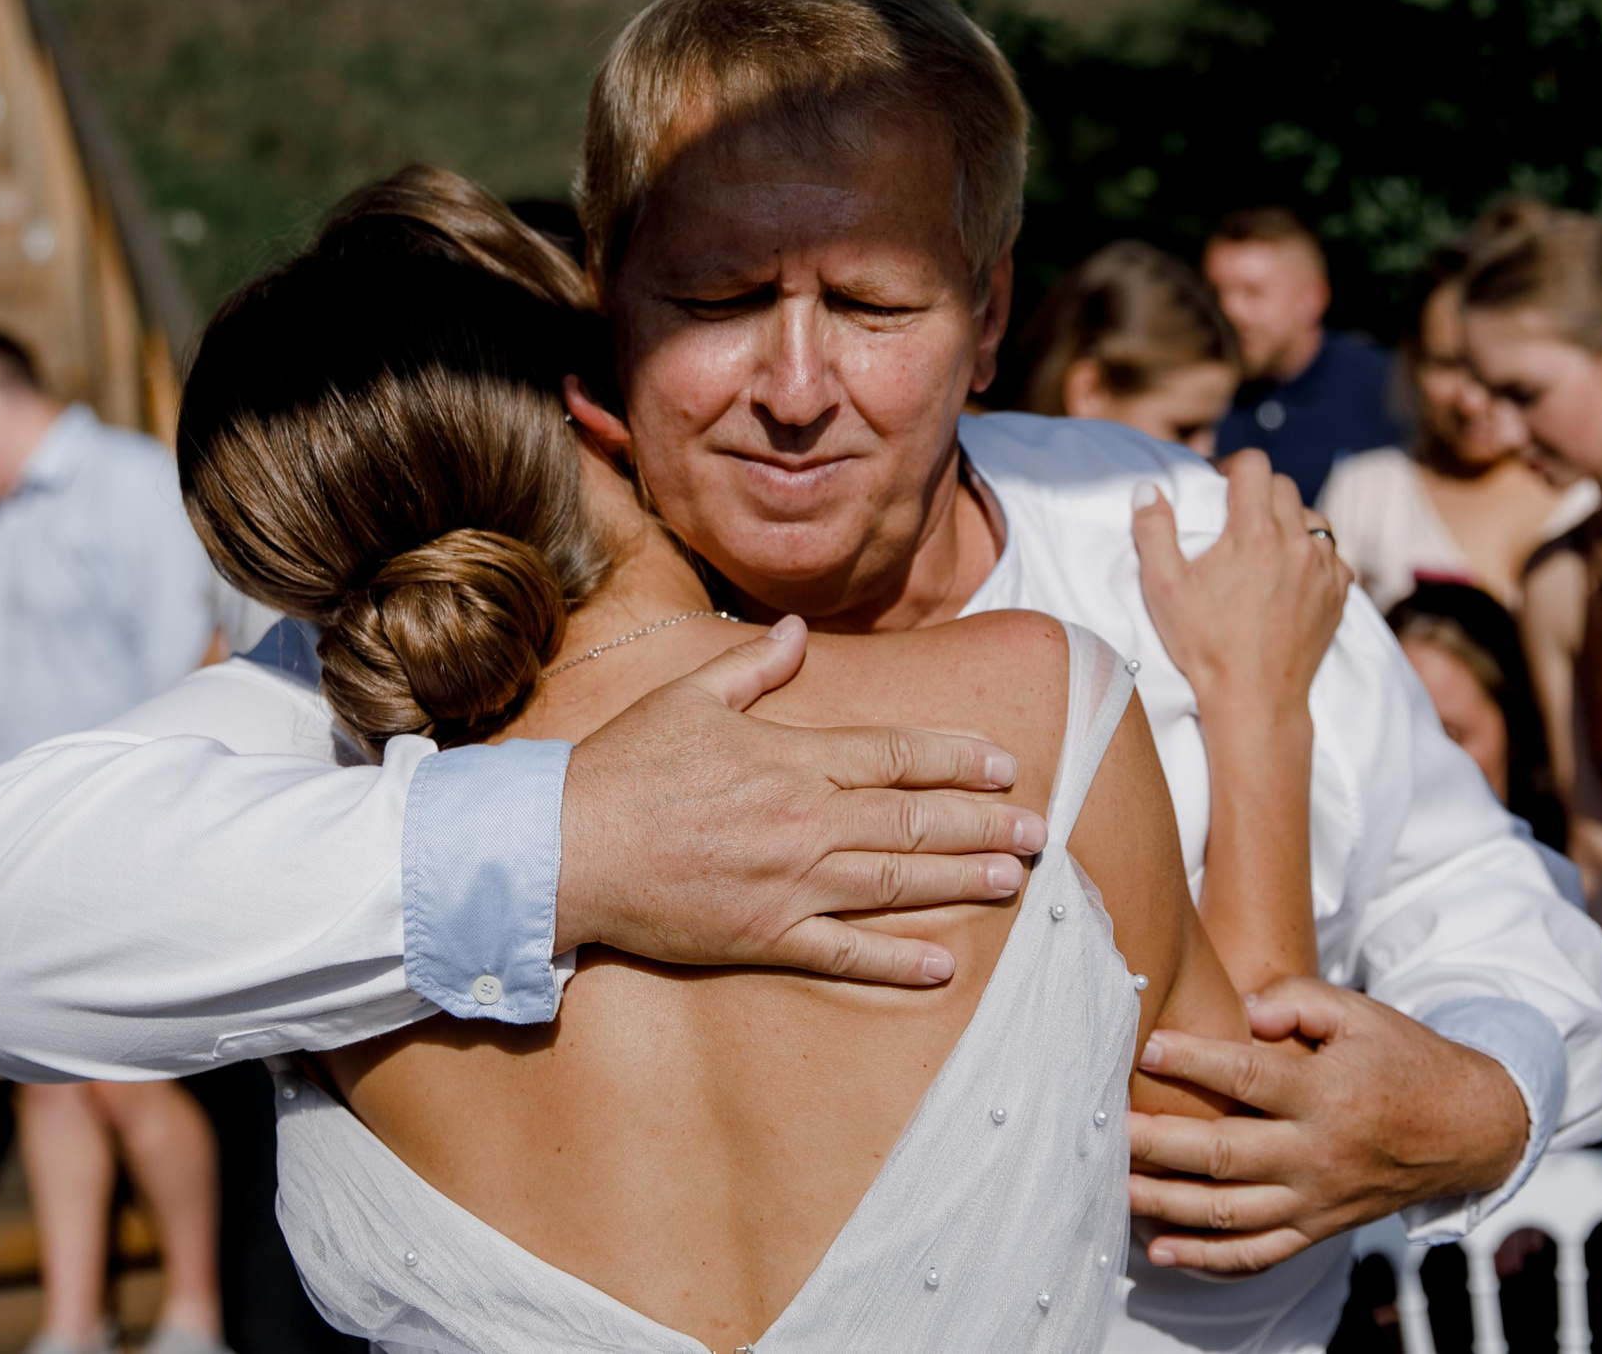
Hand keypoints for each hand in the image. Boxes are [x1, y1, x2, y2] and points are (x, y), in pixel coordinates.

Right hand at [559, 615, 1044, 986]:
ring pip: (896, 882)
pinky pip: (845, 954)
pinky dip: (895, 962)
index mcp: (792, 758)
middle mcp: (805, 820)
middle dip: (983, 824)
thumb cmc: (623, 768)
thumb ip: (752, 666)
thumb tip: (795, 633)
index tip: (1004, 764)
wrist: (565, 848)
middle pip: (914, 819)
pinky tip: (941, 968)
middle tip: (1036, 832)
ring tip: (1012, 881)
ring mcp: (791, 883)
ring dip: (961, 881)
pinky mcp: (766, 935)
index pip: (896, 755)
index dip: (957, 758)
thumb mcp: (688, 696)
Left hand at [1126, 976, 1528, 1272]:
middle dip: (1159, 1143)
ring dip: (1167, 1203)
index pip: (1249, 1079)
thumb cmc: (1403, 1060)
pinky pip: (1257, 1254)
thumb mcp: (1361, 1013)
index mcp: (1328, 1093)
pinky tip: (1159, 1249)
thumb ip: (1300, 999)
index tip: (1147, 1048)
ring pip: (1229, 1212)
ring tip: (1116, 1185)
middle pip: (1224, 1154)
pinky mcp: (1317, 1228)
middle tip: (1109, 1129)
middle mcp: (1318, 1153)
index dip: (1195, 1061)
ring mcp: (1316, 1198)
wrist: (1465, 1128)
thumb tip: (1247, 1010)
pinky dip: (1206, 1258)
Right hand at [1131, 450, 1351, 716]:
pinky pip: (1331, 554)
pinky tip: (1289, 575)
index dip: (1231, 466)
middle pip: (1284, 486)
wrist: (1255, 700)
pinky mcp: (1338, 593)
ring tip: (1262, 546)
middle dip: (1257, 491)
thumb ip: (1153, 530)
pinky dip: (1312, 554)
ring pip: (1311, 517)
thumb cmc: (1205, 645)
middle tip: (1233, 517)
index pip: (1254, 465)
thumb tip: (1147, 488)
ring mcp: (1323, 568)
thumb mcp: (1163, 588)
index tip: (1217, 484)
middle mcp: (1296, 543)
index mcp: (1254, 533)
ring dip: (1288, 521)